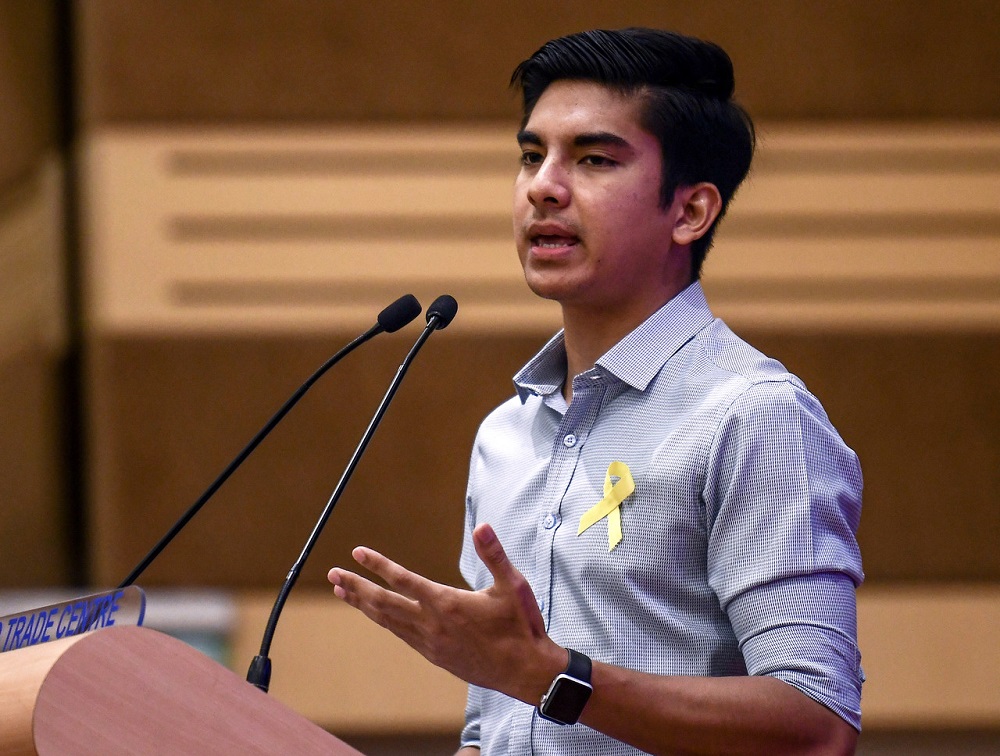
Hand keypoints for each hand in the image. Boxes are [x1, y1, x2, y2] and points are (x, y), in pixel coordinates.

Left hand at [328, 523, 564, 702]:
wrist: (525, 671)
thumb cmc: (522, 625)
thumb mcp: (513, 585)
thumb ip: (494, 554)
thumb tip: (482, 526)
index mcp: (448, 603)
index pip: (404, 580)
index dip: (378, 565)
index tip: (357, 553)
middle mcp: (432, 624)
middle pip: (384, 603)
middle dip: (356, 587)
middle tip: (332, 575)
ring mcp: (431, 643)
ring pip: (388, 621)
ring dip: (363, 605)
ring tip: (342, 592)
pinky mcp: (435, 655)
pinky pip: (400, 634)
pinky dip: (383, 621)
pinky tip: (376, 614)